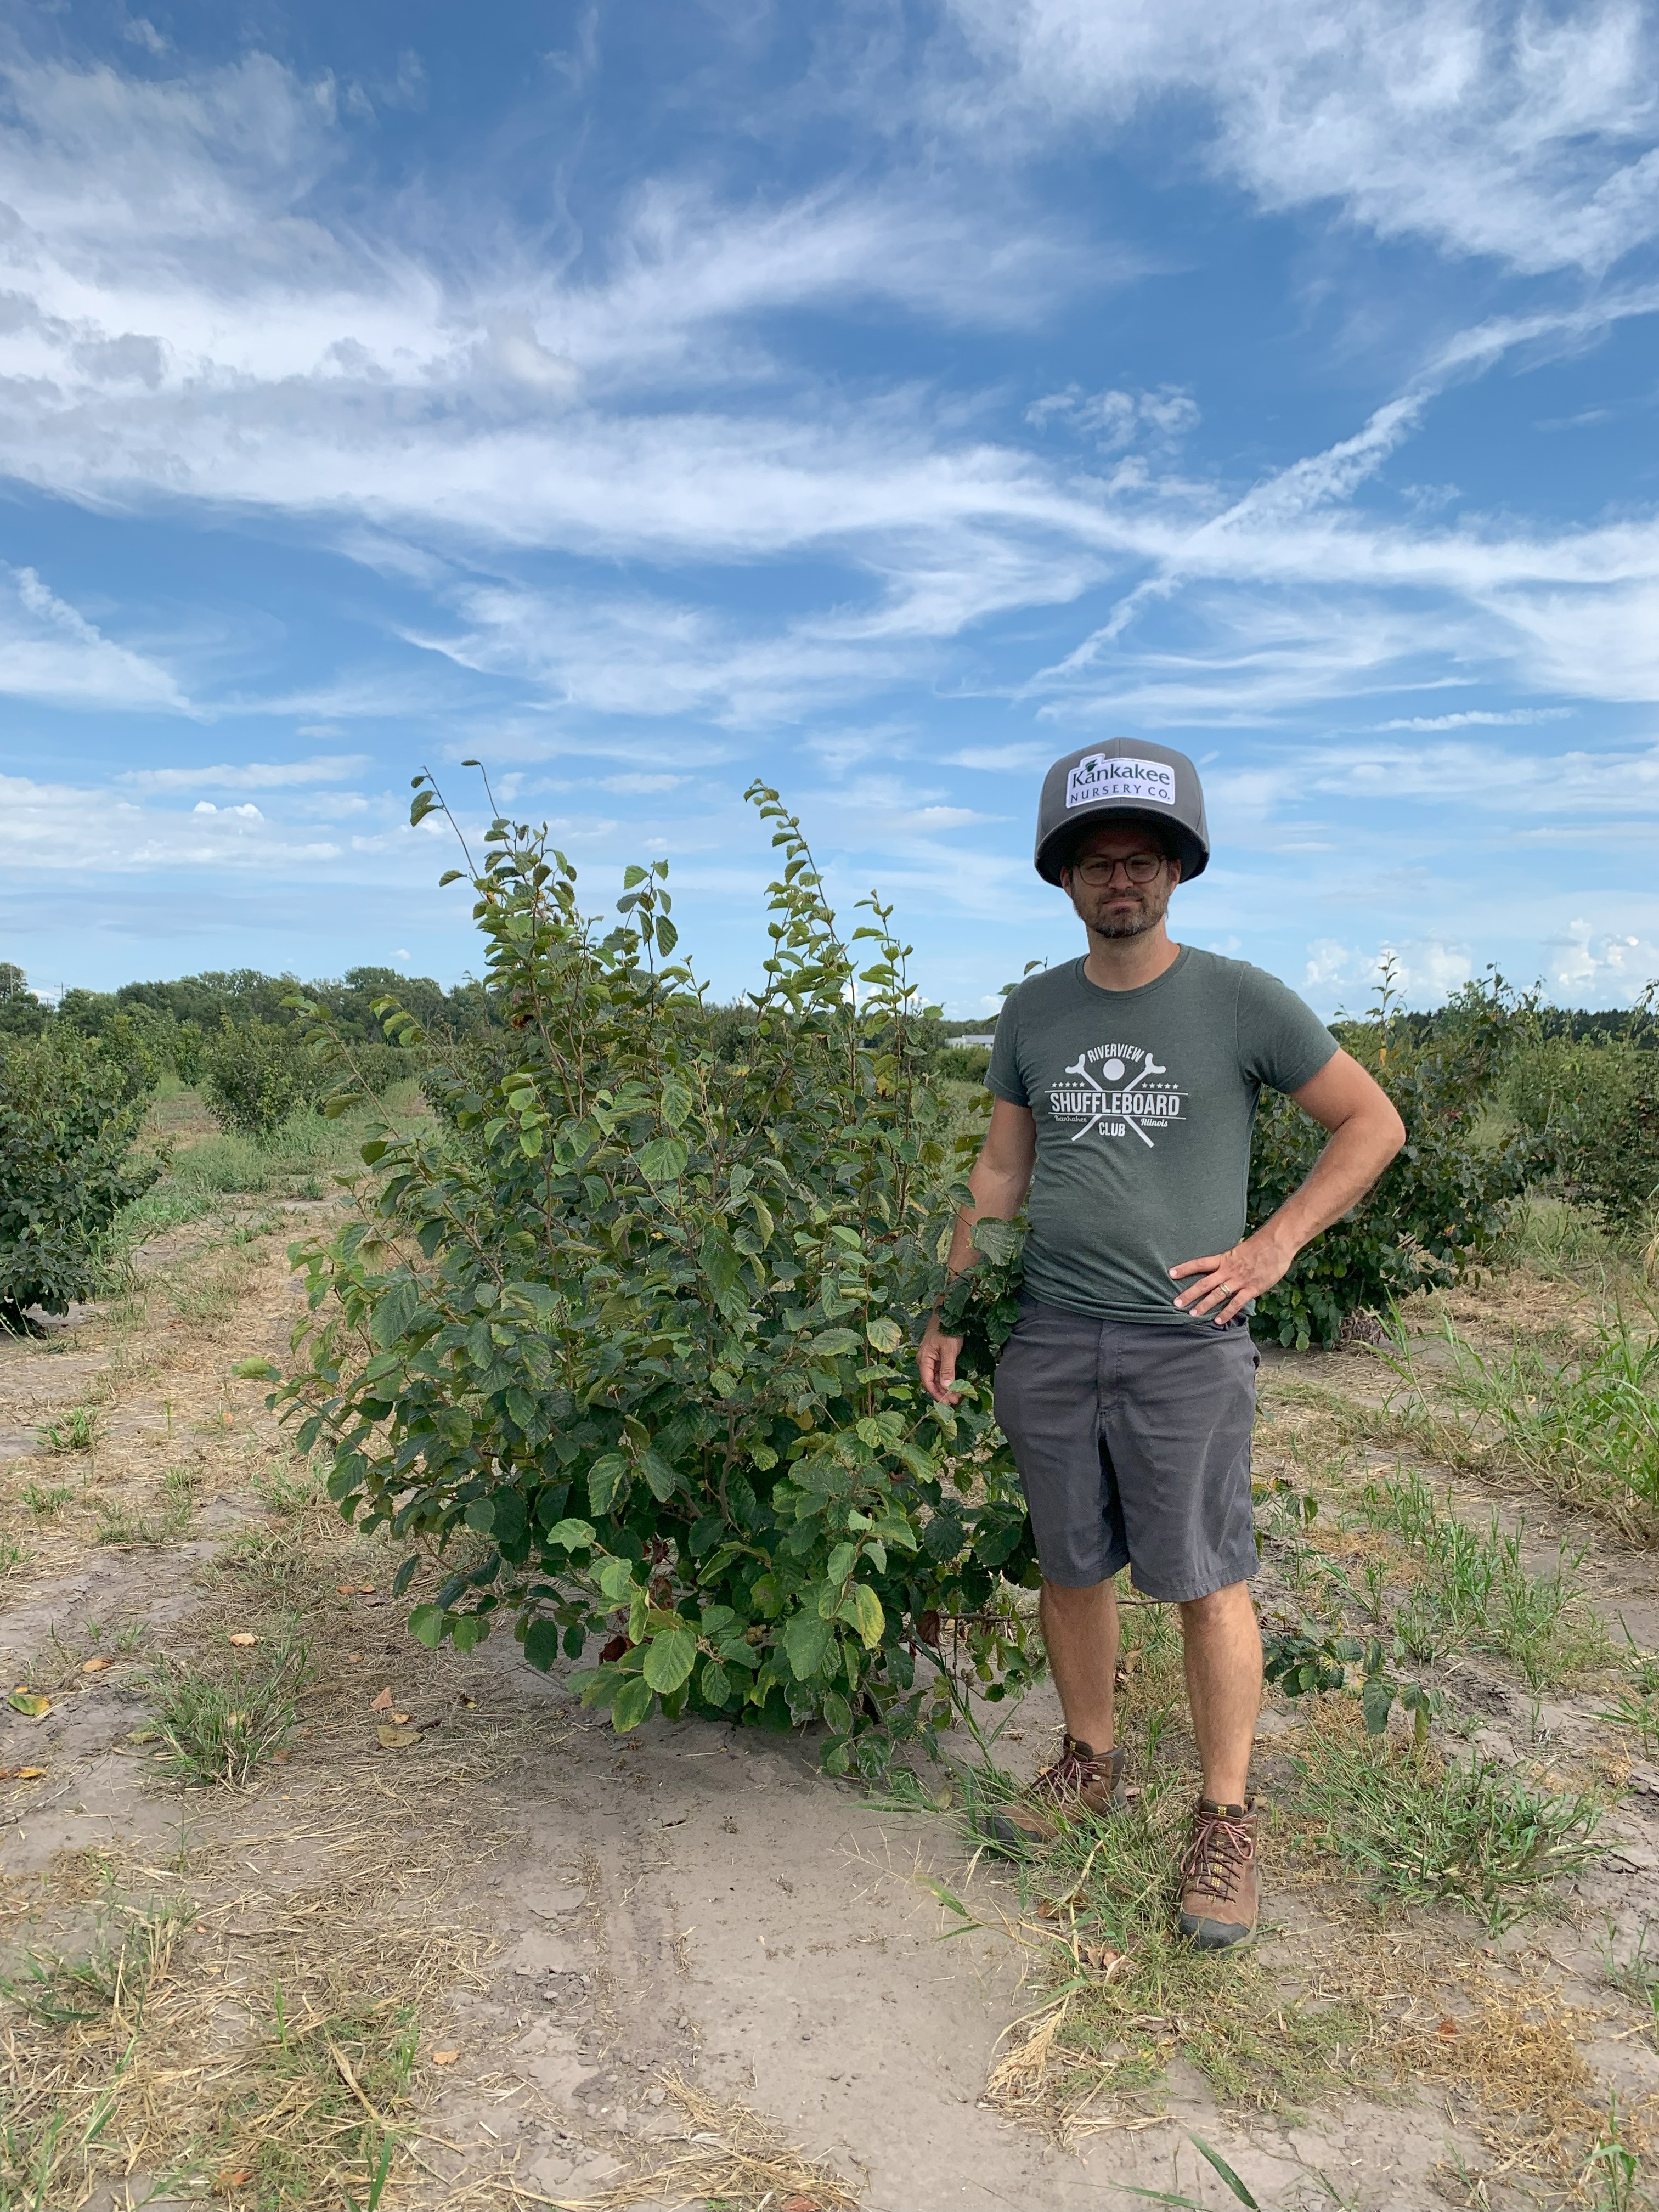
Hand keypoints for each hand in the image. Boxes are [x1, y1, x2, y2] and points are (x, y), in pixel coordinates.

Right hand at [917, 1314, 964, 1403]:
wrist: (948, 1312)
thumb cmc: (947, 1329)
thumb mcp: (949, 1350)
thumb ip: (947, 1369)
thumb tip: (946, 1387)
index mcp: (924, 1359)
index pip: (927, 1382)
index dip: (937, 1393)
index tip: (947, 1402)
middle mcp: (925, 1360)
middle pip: (932, 1381)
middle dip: (942, 1392)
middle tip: (956, 1401)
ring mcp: (932, 1358)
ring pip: (937, 1377)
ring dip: (946, 1387)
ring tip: (957, 1396)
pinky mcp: (939, 1355)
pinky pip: (941, 1371)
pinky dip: (948, 1378)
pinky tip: (955, 1384)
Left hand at [1169, 1228, 1296, 1327]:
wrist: (1277, 1244)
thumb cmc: (1259, 1245)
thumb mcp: (1239, 1249)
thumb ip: (1229, 1259)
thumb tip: (1221, 1263)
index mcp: (1224, 1259)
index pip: (1199, 1264)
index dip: (1184, 1268)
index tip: (1171, 1273)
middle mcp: (1228, 1270)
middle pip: (1204, 1283)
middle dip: (1189, 1294)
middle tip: (1176, 1303)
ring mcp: (1239, 1280)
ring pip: (1217, 1295)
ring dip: (1204, 1305)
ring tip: (1192, 1315)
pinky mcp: (1252, 1289)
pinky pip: (1236, 1303)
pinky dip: (1227, 1313)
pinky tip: (1218, 1320)